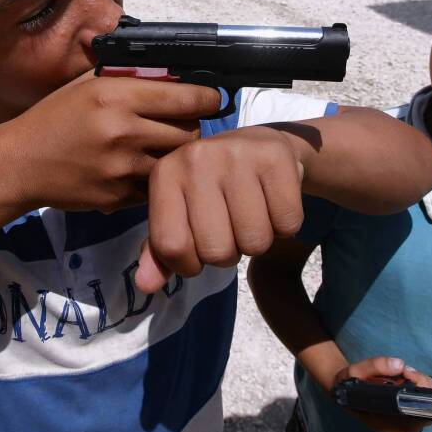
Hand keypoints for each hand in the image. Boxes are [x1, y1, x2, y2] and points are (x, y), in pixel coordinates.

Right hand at [2, 74, 220, 213]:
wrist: (19, 164)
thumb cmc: (54, 118)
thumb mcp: (87, 85)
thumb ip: (129, 78)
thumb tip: (175, 73)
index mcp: (116, 96)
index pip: (186, 98)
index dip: (208, 98)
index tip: (214, 99)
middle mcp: (123, 131)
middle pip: (189, 133)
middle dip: (192, 127)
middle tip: (185, 124)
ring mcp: (121, 168)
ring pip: (176, 163)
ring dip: (176, 155)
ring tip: (164, 147)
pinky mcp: (118, 197)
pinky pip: (156, 187)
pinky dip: (156, 178)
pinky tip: (142, 168)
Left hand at [136, 125, 305, 292]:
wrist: (257, 145)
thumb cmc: (211, 189)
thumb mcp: (180, 214)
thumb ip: (161, 252)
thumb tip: (145, 285)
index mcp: (165, 174)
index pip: (172, 246)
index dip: (189, 264)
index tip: (198, 249)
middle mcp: (196, 158)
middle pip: (216, 250)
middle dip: (228, 254)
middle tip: (230, 227)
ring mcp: (237, 153)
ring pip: (255, 242)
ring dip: (257, 242)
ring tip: (252, 215)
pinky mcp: (275, 156)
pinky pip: (287, 223)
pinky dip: (284, 227)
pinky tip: (272, 202)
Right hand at [334, 356, 431, 431]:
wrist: (344, 390)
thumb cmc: (348, 384)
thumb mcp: (354, 371)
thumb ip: (375, 366)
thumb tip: (400, 365)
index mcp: (385, 424)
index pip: (414, 419)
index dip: (420, 398)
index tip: (411, 377)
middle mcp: (398, 429)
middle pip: (426, 413)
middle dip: (424, 388)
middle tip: (409, 371)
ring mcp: (404, 425)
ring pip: (427, 408)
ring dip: (423, 387)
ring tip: (406, 373)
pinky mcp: (408, 417)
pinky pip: (423, 405)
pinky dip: (420, 390)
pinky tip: (409, 378)